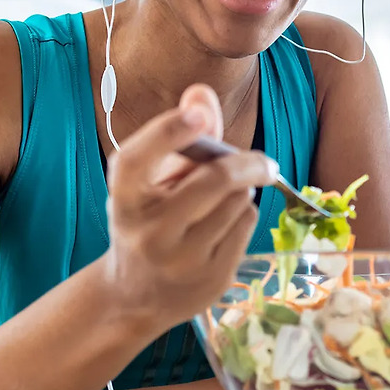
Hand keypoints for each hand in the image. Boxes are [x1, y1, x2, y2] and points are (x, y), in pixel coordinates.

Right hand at [103, 84, 277, 328]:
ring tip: (224, 201)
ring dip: (242, 191)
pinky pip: (247, 226)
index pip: (136, 160)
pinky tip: (225, 226)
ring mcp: (181, 261)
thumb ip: (181, 137)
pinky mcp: (211, 280)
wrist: (137, 296)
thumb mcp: (153, 181)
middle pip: (216, 179)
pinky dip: (244, 216)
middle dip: (248, 163)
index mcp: (125, 200)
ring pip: (239, 201)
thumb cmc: (149, 221)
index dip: (167, 133)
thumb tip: (202, 93)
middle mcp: (148, 232)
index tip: (197, 114)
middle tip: (264, 162)